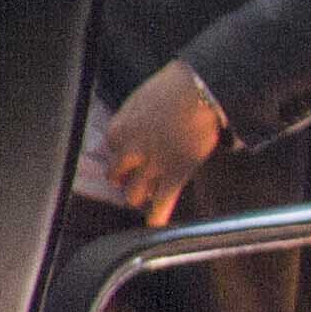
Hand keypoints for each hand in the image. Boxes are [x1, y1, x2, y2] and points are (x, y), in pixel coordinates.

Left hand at [92, 60, 228, 225]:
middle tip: (135, 180)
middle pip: (116, 178)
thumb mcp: (139, 101)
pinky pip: (161, 203)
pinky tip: (155, 223)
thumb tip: (135, 130)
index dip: (122, 156)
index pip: (111, 153)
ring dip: (139, 197)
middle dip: (125, 180)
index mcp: (117, 131)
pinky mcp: (175, 176)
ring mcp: (151, 167)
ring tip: (147, 197)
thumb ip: (132, 121)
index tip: (130, 158)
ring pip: (133, 195)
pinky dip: (156, 216)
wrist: (199, 91)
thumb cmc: (172, 88)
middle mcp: (128, 153)